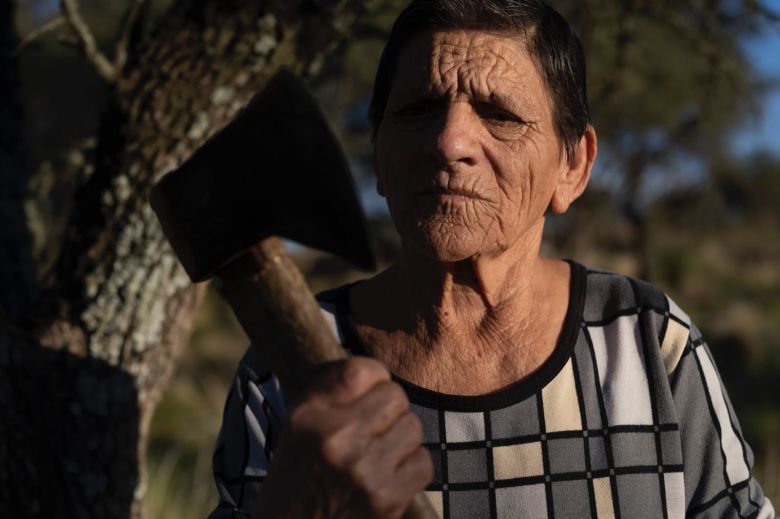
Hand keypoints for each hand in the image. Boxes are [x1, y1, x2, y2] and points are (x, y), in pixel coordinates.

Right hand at [254, 357, 432, 517]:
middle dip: (389, 410)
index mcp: (307, 415)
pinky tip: (387, 477)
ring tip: (377, 455)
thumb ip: (332, 390)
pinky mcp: (387, 499)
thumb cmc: (298, 477)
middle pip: (395, 395)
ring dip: (400, 439)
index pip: (361, 369)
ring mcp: (363, 469)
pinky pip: (424, 462)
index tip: (368, 392)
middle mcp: (335, 438)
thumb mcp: (297, 425)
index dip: (373, 378)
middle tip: (372, 429)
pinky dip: (411, 469)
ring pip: (413, 426)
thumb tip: (376, 369)